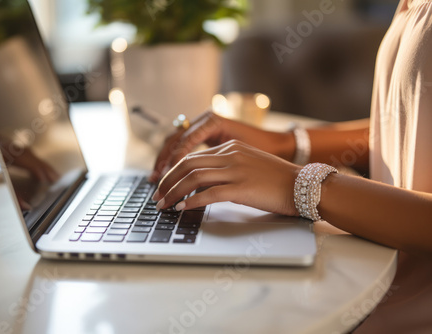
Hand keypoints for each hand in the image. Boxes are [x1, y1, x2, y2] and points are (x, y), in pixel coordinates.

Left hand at [152, 140, 300, 216]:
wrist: (303, 185)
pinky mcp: (242, 187)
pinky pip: (209, 193)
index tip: (163, 184)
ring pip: (194, 178)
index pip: (193, 156)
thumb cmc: (277, 179)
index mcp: (231, 147)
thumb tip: (201, 183)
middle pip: (188, 164)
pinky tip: (182, 207)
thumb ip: (226, 168)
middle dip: (167, 181)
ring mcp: (236, 170)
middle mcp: (231, 155)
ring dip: (174, 192)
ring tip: (164, 205)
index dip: (173, 171)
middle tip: (157, 196)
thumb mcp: (248, 164)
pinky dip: (191, 201)